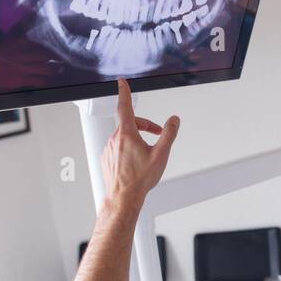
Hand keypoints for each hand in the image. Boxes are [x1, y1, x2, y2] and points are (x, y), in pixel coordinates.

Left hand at [103, 79, 179, 209]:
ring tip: (147, 154)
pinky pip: (118, 148)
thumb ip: (169, 134)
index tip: (122, 82)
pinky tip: (137, 162)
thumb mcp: (161, 154)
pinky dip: (129, 149)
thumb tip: (173, 120)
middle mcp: (115, 139)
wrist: (124, 198)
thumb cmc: (140, 178)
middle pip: (130, 123)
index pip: (124, 106)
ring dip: (137, 139)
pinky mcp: (106, 158)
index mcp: (127, 134)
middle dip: (145, 126)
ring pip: (124, 136)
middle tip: (157, 135)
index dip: (124, 92)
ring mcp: (109, 149)